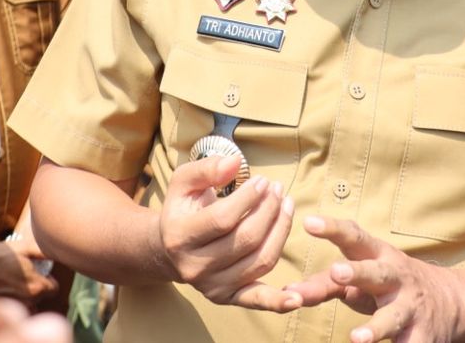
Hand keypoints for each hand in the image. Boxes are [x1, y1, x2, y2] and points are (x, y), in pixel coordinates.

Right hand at [0, 237, 60, 304]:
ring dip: (27, 293)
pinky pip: (18, 305)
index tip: (40, 271)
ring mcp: (16, 306)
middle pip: (43, 296)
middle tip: (26, 272)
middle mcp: (28, 300)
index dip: (49, 278)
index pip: (55, 288)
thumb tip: (58, 250)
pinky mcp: (5, 308)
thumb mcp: (24, 247)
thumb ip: (44, 251)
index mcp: (37, 286)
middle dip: (38, 285)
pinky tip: (7, 286)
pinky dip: (16, 298)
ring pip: (31, 302)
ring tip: (15, 279)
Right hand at [159, 154, 298, 311]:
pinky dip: (278, 301)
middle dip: (269, 211)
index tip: (263, 181)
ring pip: (259, 261)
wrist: (168, 248)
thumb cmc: (182, 208)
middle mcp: (194, 267)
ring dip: (281, 231)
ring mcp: (211, 286)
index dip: (249, 198)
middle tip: (278, 190)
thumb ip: (206, 168)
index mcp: (180, 236)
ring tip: (287, 206)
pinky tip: (296, 298)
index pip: (224, 218)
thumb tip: (235, 163)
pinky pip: (256, 300)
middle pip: (246, 239)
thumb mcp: (183, 182)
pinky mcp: (226, 297)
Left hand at [283, 215, 464, 342]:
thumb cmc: (388, 283)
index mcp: (377, 256)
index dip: (332, 229)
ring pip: (392, 317)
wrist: (449, 299)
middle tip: (337, 272)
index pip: (353, 237)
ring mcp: (410, 307)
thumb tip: (286, 294)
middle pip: (376, 273)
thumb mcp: (361, 275)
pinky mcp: (421, 335)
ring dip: (375, 328)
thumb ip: (323, 284)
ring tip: (357, 339)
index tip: (309, 222)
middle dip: (357, 272)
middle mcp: (395, 277)